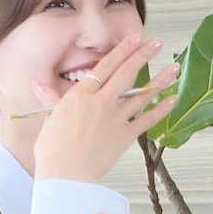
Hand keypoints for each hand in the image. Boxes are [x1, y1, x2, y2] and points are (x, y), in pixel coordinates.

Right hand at [31, 35, 178, 182]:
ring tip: (173, 68)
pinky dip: (161, 110)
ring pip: (141, 94)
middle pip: (126, 73)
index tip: (134, 39)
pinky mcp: (125, 136)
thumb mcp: (50, 118)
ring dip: (159, 79)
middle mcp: (101, 102)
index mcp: (81, 95)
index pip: (105, 66)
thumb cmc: (53, 149)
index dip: (122, 51)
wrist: (65, 174)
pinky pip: (147, 120)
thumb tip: (39, 85)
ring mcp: (115, 119)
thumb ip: (50, 99)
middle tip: (156, 43)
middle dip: (143, 55)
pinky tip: (172, 99)